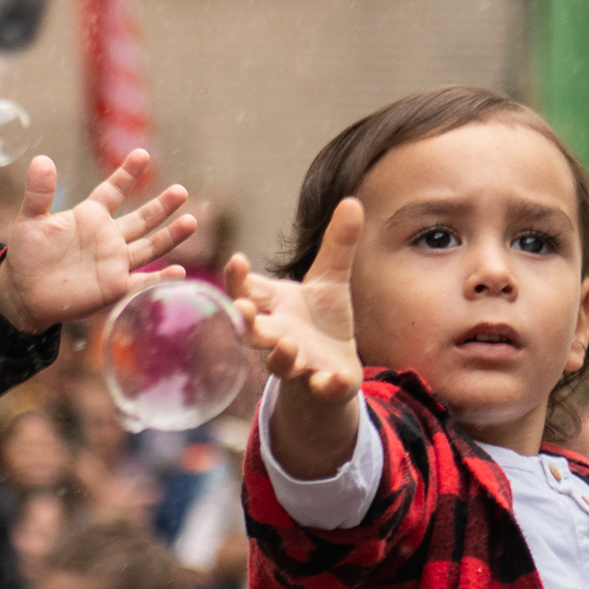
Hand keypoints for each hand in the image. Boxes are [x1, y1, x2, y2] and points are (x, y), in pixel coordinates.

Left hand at [0, 150, 195, 335]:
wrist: (25, 293)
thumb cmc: (27, 256)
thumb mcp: (30, 221)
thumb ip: (39, 192)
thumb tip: (40, 159)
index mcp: (90, 216)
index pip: (113, 191)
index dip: (127, 174)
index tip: (142, 155)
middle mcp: (108, 237)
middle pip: (141, 218)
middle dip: (161, 206)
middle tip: (181, 191)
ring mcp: (114, 262)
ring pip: (149, 246)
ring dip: (170, 236)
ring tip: (191, 221)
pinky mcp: (114, 287)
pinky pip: (142, 282)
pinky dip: (160, 279)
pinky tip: (179, 272)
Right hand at [225, 200, 363, 477]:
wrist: (332, 370)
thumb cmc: (321, 322)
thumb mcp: (331, 280)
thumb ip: (338, 245)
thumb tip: (352, 201)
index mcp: (274, 308)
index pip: (247, 292)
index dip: (238, 280)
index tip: (236, 260)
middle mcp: (277, 336)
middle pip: (252, 331)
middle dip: (246, 322)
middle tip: (243, 309)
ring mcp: (297, 363)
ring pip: (280, 363)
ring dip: (280, 355)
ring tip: (284, 344)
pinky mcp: (322, 384)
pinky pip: (321, 388)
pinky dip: (327, 385)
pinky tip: (335, 379)